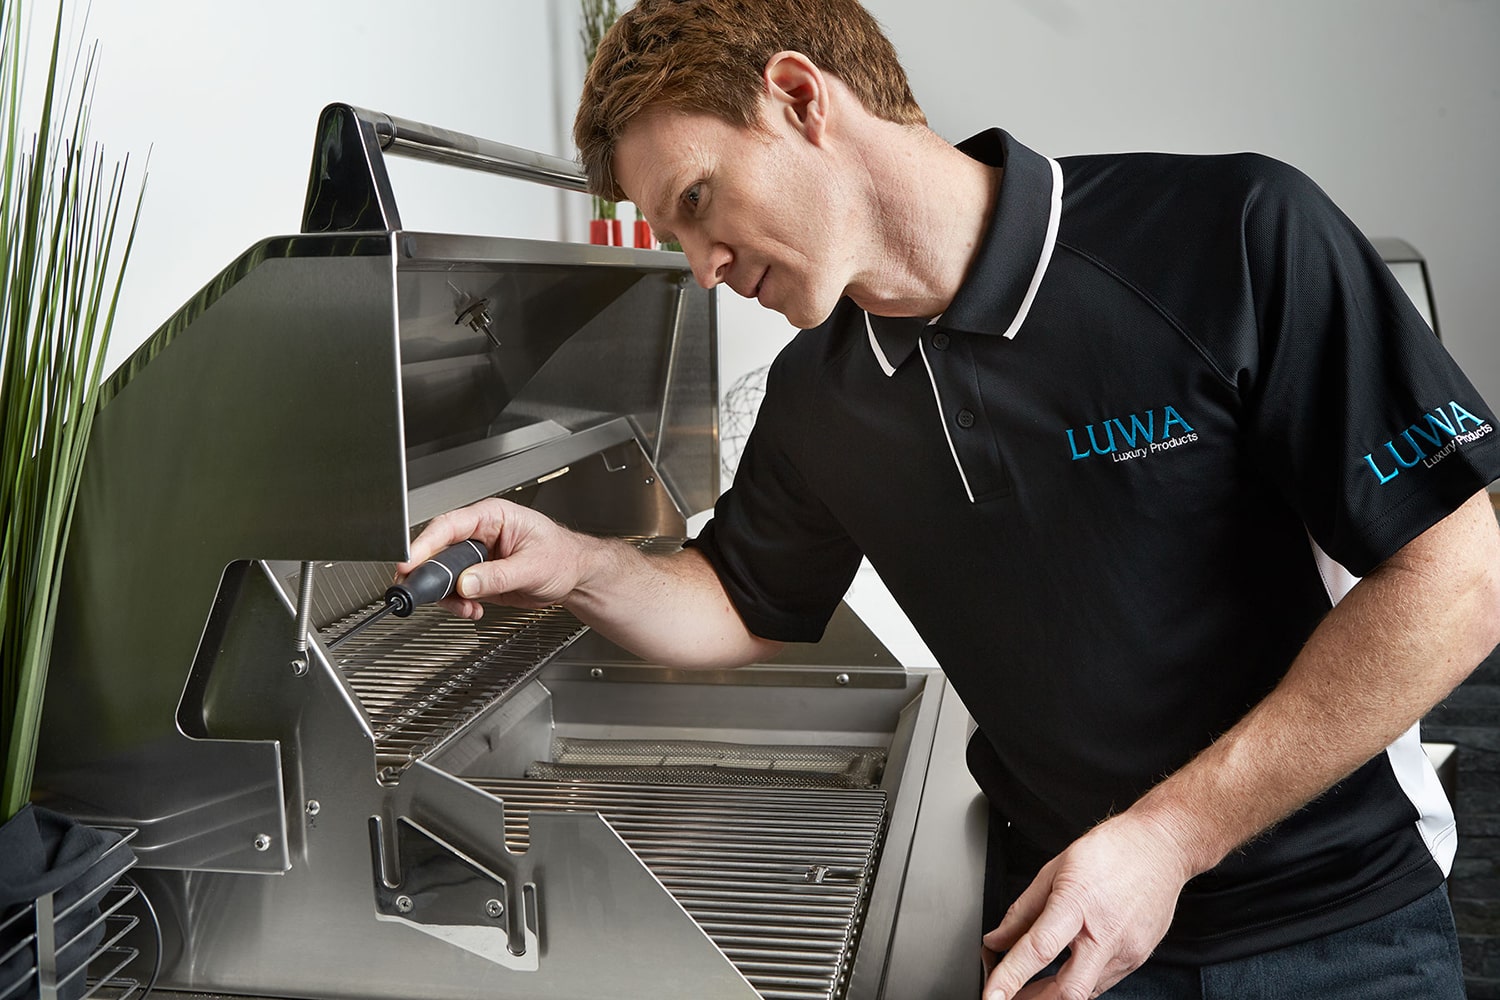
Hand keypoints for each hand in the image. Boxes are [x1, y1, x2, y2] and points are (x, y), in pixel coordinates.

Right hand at [396, 498, 587, 619]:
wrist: (575, 576)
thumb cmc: (563, 557)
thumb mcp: (533, 566)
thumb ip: (497, 576)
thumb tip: (466, 583)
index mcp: (492, 517)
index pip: (449, 526)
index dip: (425, 544)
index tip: (411, 562)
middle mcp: (479, 535)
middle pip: (438, 550)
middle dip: (430, 575)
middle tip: (424, 592)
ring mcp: (476, 557)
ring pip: (442, 574)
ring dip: (446, 595)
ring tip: (466, 608)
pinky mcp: (477, 577)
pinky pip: (454, 590)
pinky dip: (458, 604)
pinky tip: (473, 610)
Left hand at [980, 812, 1191, 999]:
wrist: (1161, 847)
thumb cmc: (1111, 851)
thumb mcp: (1054, 869)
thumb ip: (1022, 911)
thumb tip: (997, 940)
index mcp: (1077, 903)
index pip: (1038, 949)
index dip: (1010, 977)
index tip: (992, 995)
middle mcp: (1106, 934)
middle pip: (1069, 991)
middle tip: (1009, 999)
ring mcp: (1126, 951)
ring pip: (1085, 993)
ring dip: (1053, 997)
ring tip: (1030, 988)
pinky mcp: (1137, 959)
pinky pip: (1101, 983)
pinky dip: (1077, 984)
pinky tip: (1064, 974)